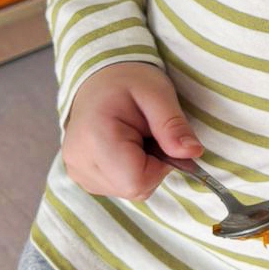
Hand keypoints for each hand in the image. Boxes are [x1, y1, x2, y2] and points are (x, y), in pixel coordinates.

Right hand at [62, 61, 202, 200]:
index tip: (160, 140)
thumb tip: (192, 153)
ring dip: (141, 169)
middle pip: (133, 189)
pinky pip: (117, 186)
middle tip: (148, 135)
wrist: (99, 79)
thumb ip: (174, 126)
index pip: (137, 181)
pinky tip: (124, 147)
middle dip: (152, 167)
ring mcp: (76, 171)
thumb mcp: (158, 94)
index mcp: (95, 139)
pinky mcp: (80, 175)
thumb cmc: (129, 81)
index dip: (160, 166)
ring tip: (135, 138)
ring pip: (127, 190)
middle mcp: (78, 161)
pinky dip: (129, 171)